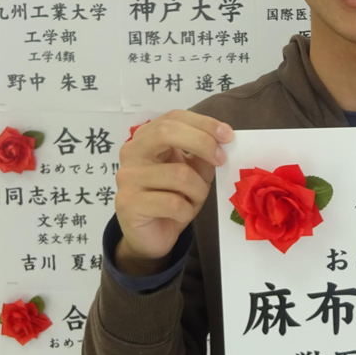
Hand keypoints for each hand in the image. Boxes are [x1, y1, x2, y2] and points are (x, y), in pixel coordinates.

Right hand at [115, 110, 234, 261]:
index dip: (203, 123)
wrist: (151, 237)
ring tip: (194, 199)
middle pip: (167, 132)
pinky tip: (181, 214)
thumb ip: (203, 154)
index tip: (228, 135)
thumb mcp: (194, 172)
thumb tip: (222, 139)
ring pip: (178, 174)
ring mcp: (127, 177)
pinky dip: (187, 210)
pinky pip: (173, 203)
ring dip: (198, 190)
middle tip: (221, 159)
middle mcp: (132, 152)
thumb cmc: (173, 199)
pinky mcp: (127, 203)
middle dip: (202, 142)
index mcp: (146, 138)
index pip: (174, 117)